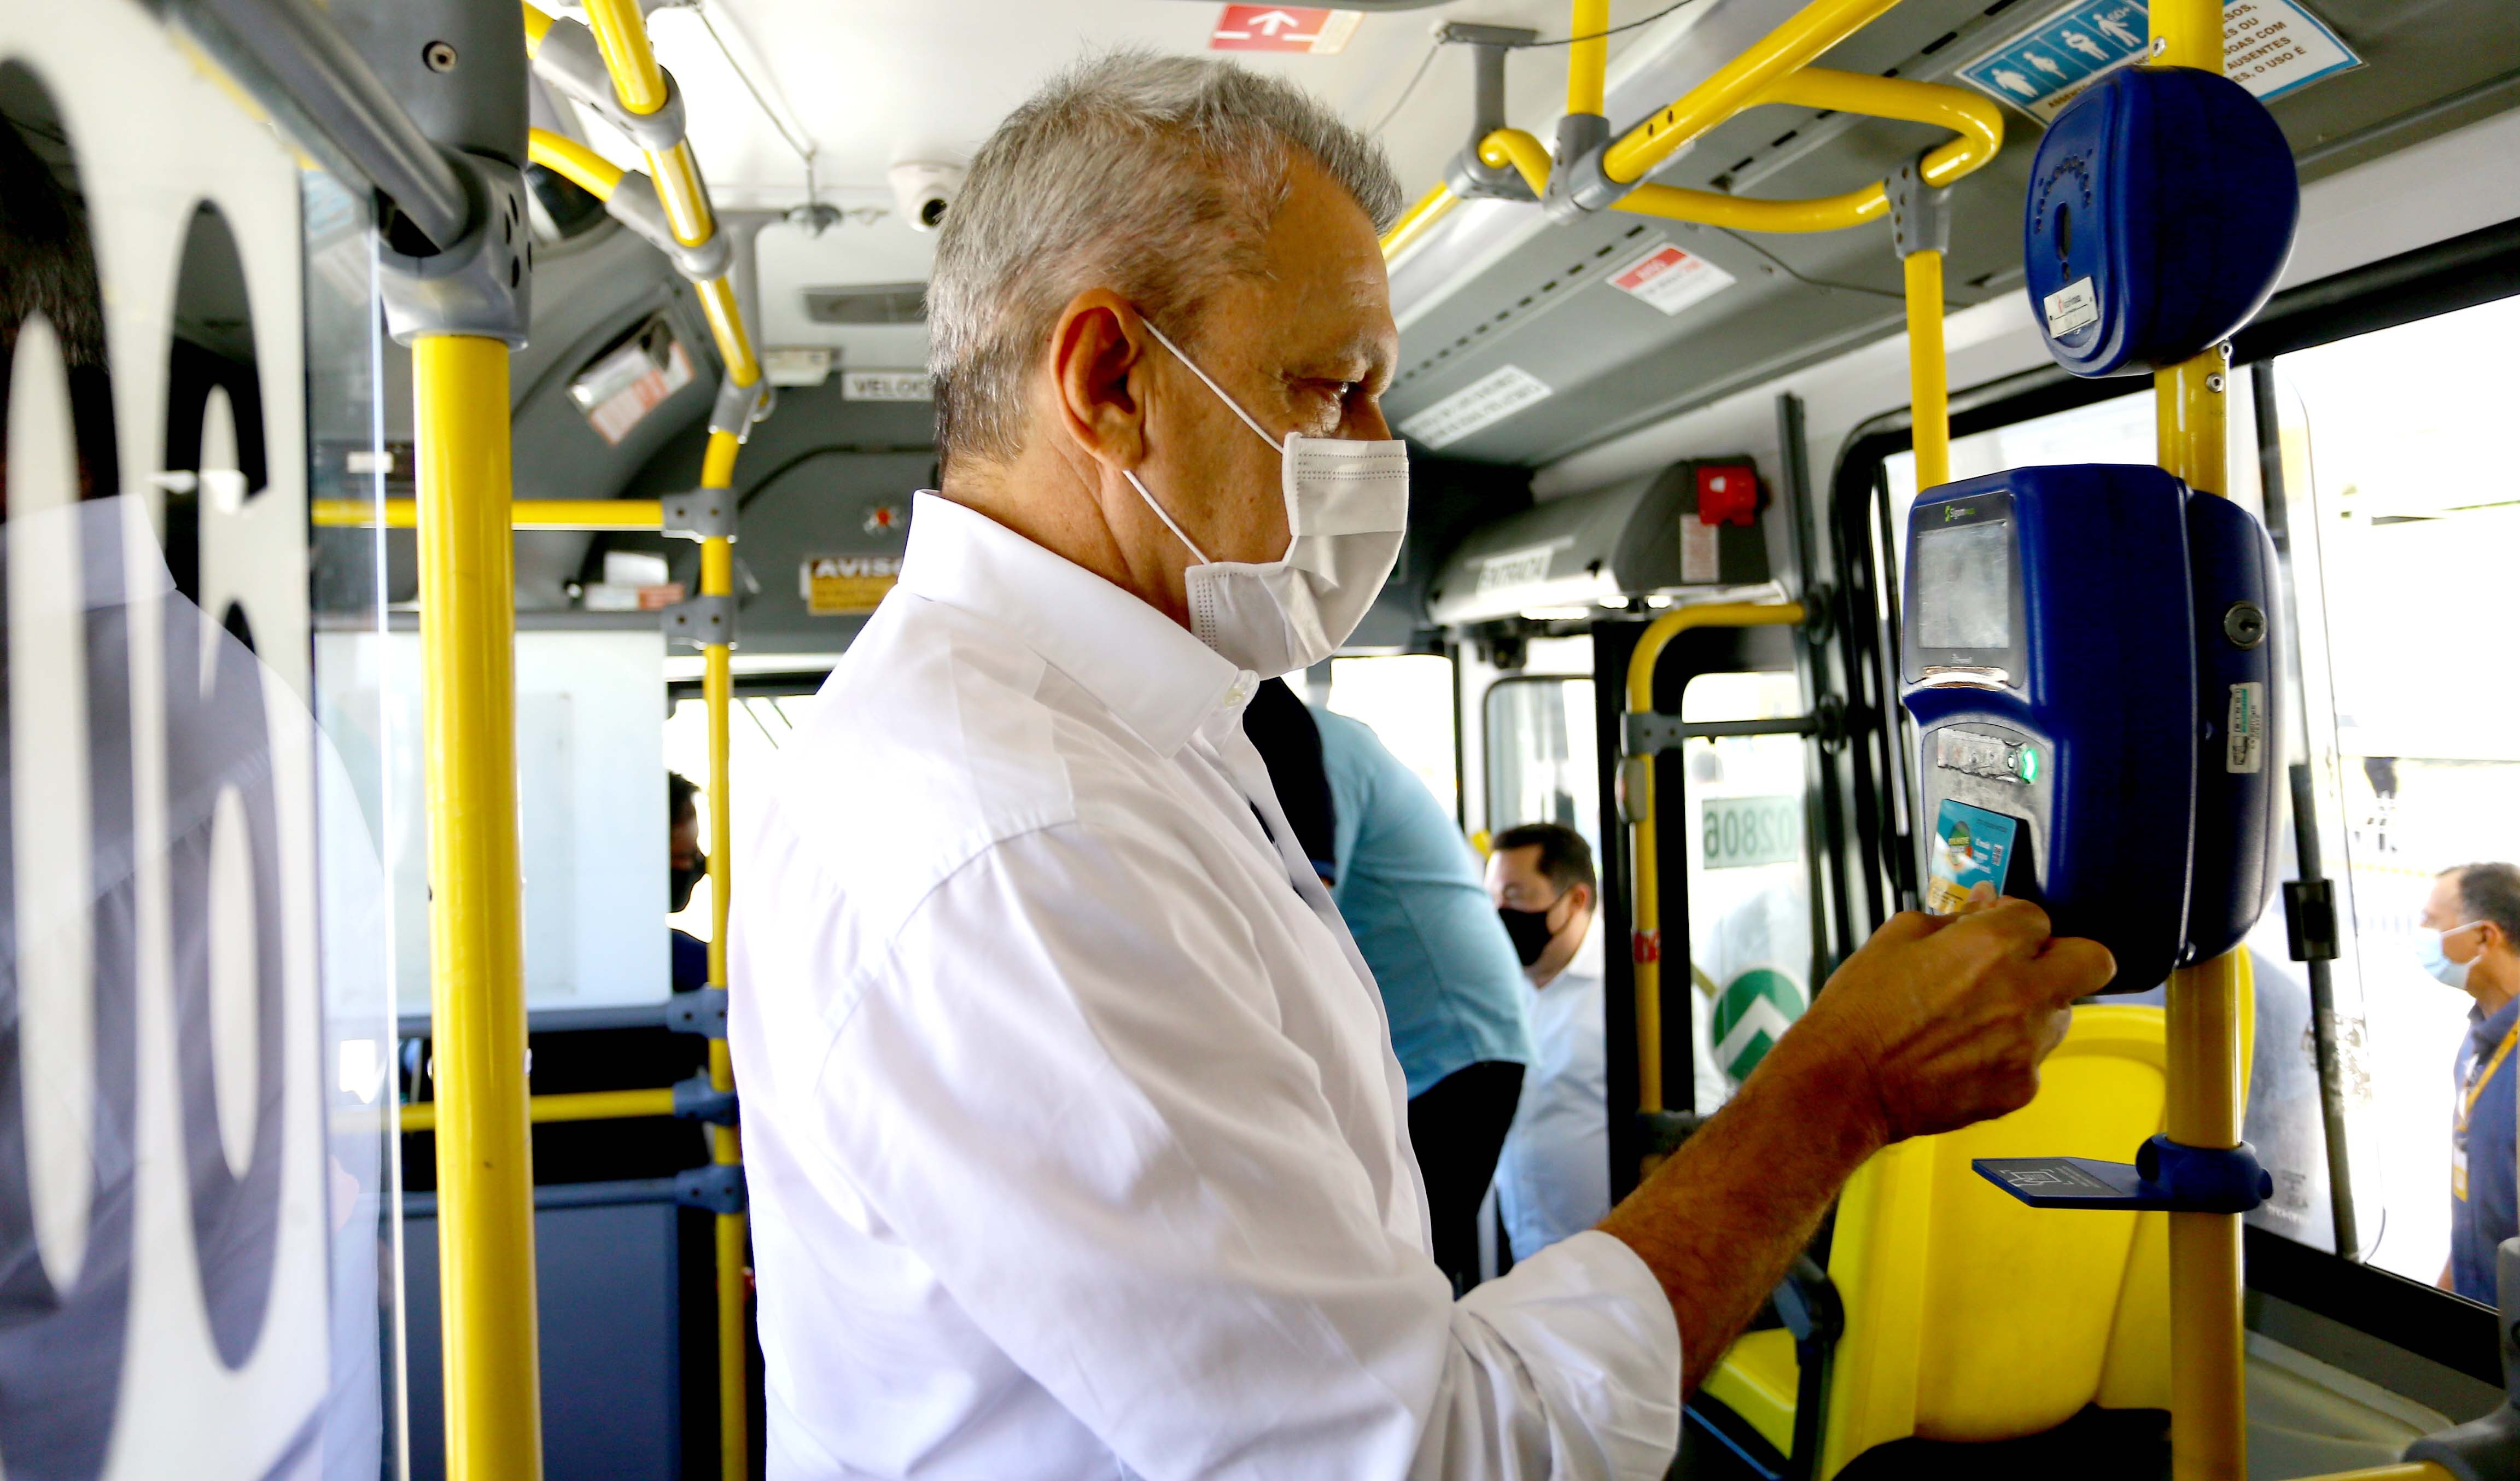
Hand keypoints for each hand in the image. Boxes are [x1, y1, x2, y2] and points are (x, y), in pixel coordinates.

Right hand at [1778, 885, 2113, 1146]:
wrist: (1844, 1084)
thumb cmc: (1860, 1011)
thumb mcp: (1895, 938)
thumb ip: (1952, 917)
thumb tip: (1985, 906)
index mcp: (1991, 945)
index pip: (2040, 916)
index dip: (2015, 922)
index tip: (1998, 930)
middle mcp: (2022, 993)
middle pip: (2093, 961)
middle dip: (2065, 957)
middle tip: (2028, 967)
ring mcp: (2027, 1045)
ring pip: (2062, 1014)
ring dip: (2033, 1009)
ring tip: (1978, 1020)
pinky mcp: (2020, 1087)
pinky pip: (2032, 1060)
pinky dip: (2007, 1055)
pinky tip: (1963, 1055)